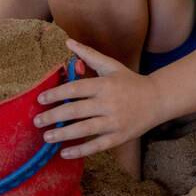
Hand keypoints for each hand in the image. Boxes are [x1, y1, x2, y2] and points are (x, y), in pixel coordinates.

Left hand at [33, 39, 164, 156]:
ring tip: (46, 138)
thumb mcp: (111, 66)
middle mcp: (109, 103)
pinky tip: (64, 153)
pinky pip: (97, 146)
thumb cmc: (130, 82)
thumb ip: (89, 55)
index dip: (56, 94)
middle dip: (54, 116)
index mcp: (105, 85)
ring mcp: (115, 122)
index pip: (75, 89)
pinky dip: (80, 151)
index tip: (40, 100)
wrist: (158, 100)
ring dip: (63, 135)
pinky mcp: (120, 137)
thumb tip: (68, 41)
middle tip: (37, 121)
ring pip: (84, 130)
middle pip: (76, 111)